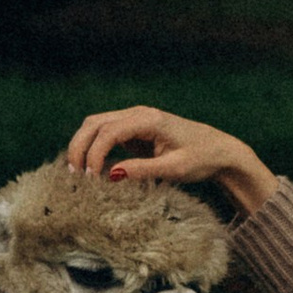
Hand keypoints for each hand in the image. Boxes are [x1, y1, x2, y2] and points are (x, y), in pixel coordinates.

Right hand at [65, 104, 277, 218]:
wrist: (218, 151)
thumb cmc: (201, 158)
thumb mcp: (174, 169)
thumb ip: (142, 170)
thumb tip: (110, 174)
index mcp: (149, 119)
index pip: (108, 132)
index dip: (94, 154)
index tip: (91, 179)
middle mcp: (138, 114)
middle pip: (94, 124)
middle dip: (79, 147)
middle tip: (74, 175)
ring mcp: (134, 119)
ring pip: (95, 125)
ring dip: (83, 146)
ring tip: (78, 173)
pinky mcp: (133, 129)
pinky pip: (105, 134)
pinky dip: (93, 147)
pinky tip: (90, 168)